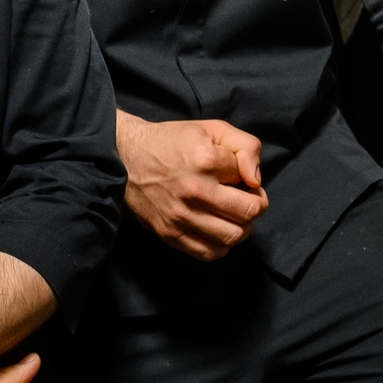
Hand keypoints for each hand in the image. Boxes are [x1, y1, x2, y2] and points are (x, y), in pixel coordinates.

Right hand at [116, 110, 267, 259]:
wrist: (126, 158)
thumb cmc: (172, 142)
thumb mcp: (212, 129)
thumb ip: (246, 146)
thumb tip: (256, 180)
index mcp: (206, 160)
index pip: (249, 179)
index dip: (250, 177)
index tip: (238, 176)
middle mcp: (194, 191)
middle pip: (247, 212)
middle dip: (256, 205)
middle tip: (247, 199)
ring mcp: (181, 216)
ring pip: (232, 236)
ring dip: (242, 228)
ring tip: (234, 216)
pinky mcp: (170, 234)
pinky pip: (209, 253)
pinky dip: (222, 246)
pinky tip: (218, 230)